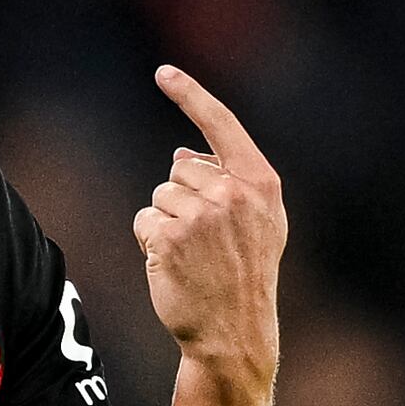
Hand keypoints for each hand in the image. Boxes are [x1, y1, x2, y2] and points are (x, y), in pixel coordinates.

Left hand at [131, 67, 285, 377]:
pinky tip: (172, 265)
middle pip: (180, 166)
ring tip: (191, 255)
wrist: (234, 332)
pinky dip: (150, 242)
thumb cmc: (245, 277)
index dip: (190, 95)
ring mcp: (201, 214)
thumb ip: (230, 181)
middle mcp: (232, 192)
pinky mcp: (169, 236)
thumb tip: (182, 150)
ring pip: (160, 194)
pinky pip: (144, 221)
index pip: (221, 125)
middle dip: (182, 196)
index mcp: (260, 183)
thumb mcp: (258, 224)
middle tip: (203, 239)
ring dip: (165, 222)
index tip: (164, 72)